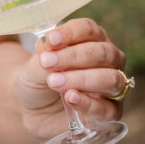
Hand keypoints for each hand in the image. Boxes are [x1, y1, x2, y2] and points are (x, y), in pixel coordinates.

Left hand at [15, 18, 126, 140]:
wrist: (32, 110)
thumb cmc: (38, 81)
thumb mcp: (34, 67)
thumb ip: (44, 57)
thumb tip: (49, 46)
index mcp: (92, 41)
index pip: (89, 30)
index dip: (71, 33)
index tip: (50, 40)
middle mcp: (109, 61)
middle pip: (103, 53)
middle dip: (74, 56)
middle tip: (47, 63)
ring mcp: (112, 87)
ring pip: (111, 79)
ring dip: (82, 79)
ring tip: (54, 82)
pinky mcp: (109, 113)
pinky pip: (107, 109)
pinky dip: (88, 103)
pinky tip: (71, 98)